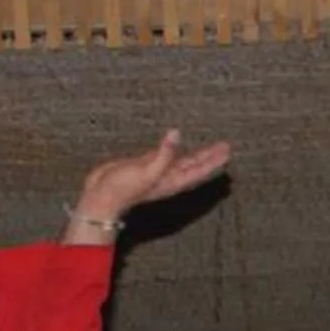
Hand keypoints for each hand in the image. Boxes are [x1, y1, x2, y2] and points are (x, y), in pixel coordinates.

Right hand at [63, 129, 232, 244]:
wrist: (101, 196)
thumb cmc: (124, 189)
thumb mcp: (148, 171)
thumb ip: (164, 153)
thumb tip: (176, 134)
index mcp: (173, 181)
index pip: (199, 169)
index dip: (214, 161)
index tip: (227, 151)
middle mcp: (168, 177)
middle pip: (195, 166)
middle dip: (210, 157)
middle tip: (225, 147)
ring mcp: (157, 172)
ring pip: (182, 161)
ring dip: (196, 155)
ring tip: (209, 147)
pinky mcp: (144, 165)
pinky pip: (165, 155)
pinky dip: (173, 149)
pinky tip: (175, 143)